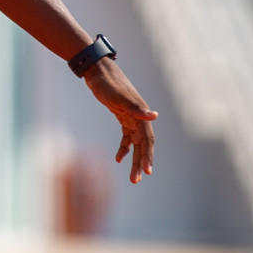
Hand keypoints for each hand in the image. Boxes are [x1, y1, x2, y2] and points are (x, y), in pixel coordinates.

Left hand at [82, 58, 157, 183]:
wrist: (98, 71)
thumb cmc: (108, 83)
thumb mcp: (119, 96)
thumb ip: (136, 108)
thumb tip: (154, 116)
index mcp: (141, 114)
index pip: (147, 140)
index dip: (148, 156)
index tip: (147, 171)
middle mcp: (139, 117)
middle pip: (143, 145)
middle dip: (141, 163)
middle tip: (136, 180)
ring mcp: (131, 118)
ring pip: (135, 144)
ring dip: (134, 160)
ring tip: (133, 178)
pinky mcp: (123, 117)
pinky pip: (127, 137)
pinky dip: (124, 148)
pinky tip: (118, 159)